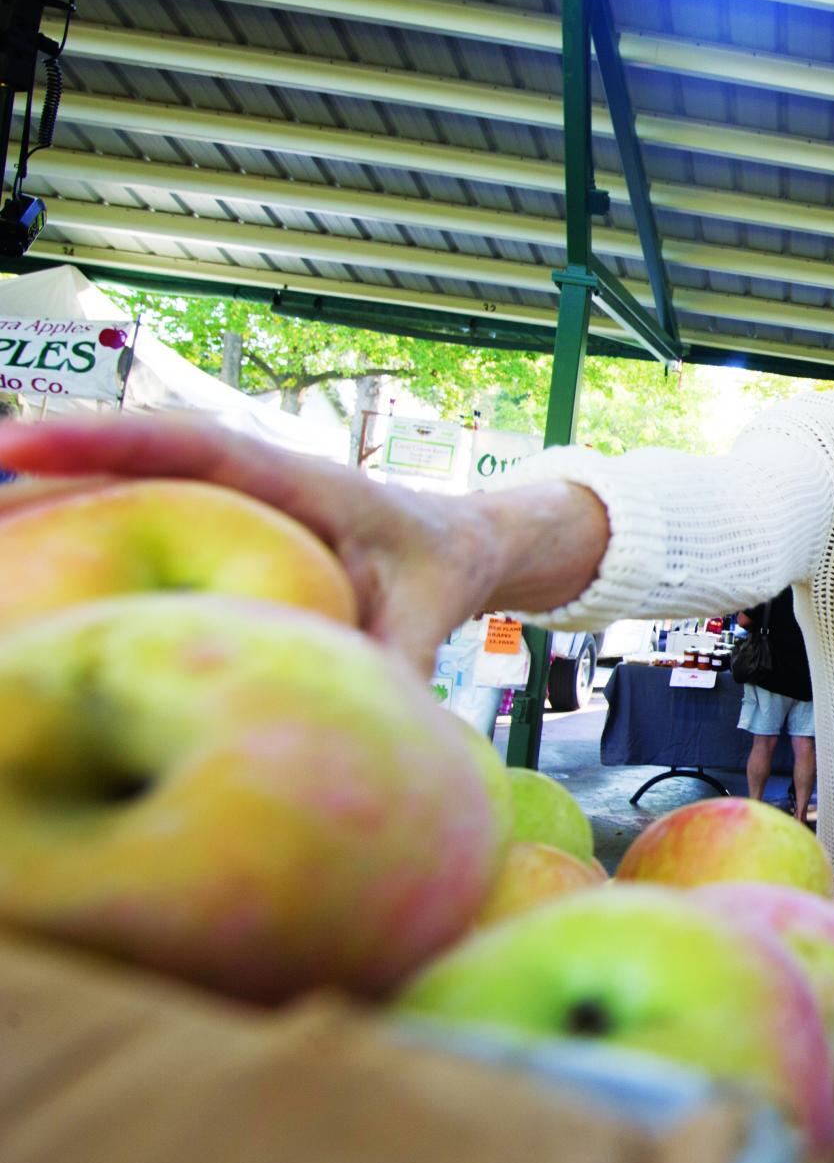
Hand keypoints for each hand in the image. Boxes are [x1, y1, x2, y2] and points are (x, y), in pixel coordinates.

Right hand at [0, 415, 521, 670]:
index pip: (188, 445)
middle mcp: (245, 481)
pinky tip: (25, 589)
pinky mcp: (210, 539)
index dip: (101, 441)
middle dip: (40, 473)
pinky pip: (134, 532)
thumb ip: (399, 656)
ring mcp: (222, 507)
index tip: (16, 446)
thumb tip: (370, 721)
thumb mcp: (429, 610)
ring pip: (118, 494)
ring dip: (44, 510)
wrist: (461, 549)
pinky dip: (76, 546)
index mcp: (296, 479)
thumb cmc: (440, 567)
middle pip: (126, 461)